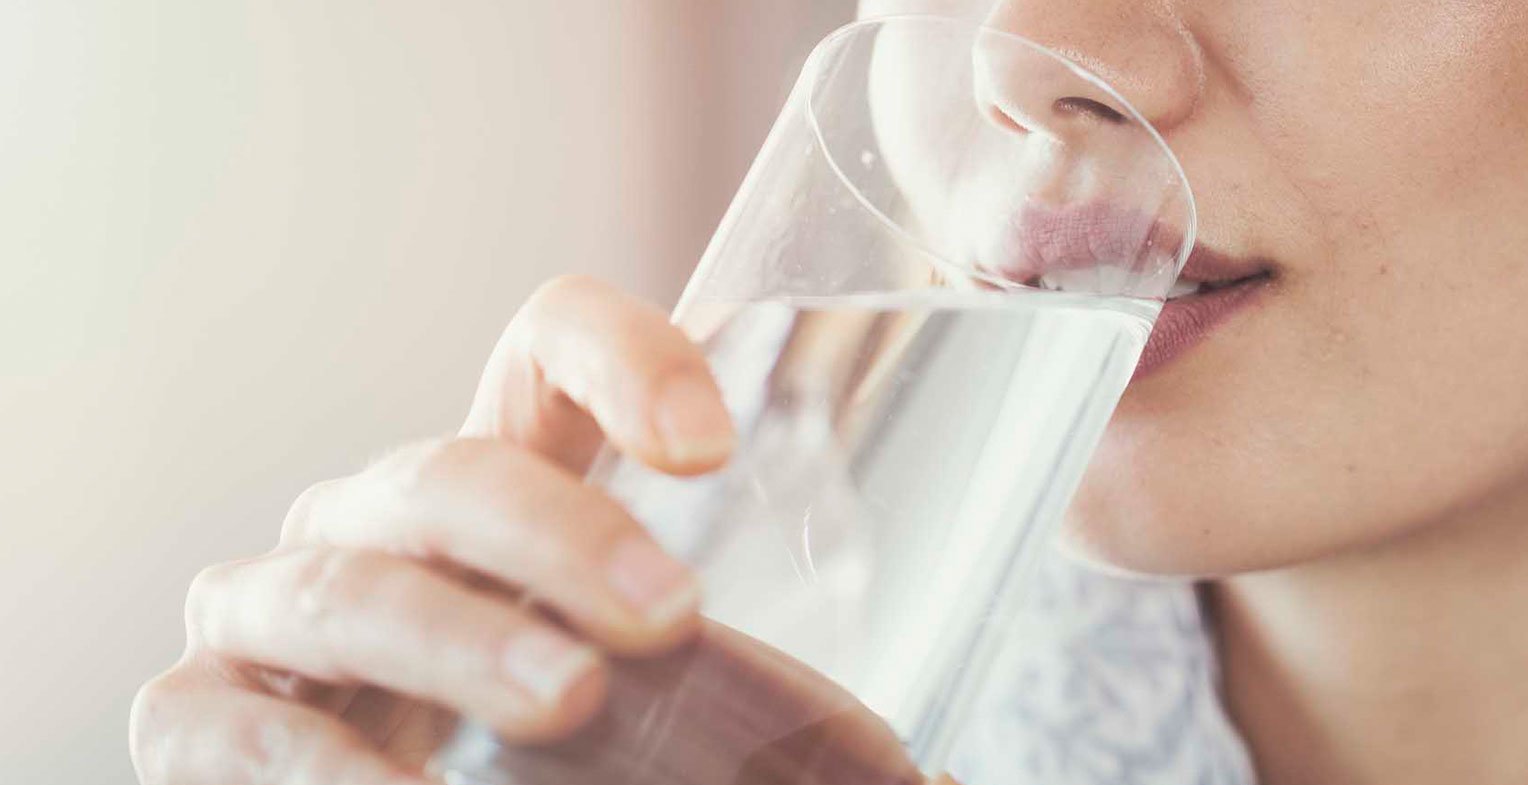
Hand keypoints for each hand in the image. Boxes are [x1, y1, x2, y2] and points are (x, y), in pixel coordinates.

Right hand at [130, 275, 739, 783]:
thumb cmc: (583, 759)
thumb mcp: (679, 704)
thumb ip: (758, 699)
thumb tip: (933, 783)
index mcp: (510, 480)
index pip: (544, 349)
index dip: (619, 356)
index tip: (710, 445)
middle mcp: (384, 521)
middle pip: (449, 469)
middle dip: (556, 532)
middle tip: (666, 617)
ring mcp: (278, 612)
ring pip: (343, 582)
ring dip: (454, 636)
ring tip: (563, 699)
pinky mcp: (198, 718)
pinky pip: (208, 715)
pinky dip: (295, 754)